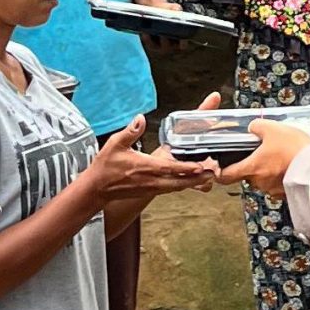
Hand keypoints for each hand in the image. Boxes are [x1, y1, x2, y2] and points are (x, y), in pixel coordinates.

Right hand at [85, 116, 218, 207]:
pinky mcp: (151, 191)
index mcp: (145, 168)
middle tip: (213, 173)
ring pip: (178, 186)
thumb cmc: (105, 168)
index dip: (187, 168)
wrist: (97, 189)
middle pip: (180, 181)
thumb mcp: (114, 144)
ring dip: (193, 183)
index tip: (201, 166)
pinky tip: (190, 181)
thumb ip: (130, 131)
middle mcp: (152, 180)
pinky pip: (171, 188)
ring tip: (208, 177)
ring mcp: (152, 187)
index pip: (170, 168)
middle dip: (198, 178)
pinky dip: (183, 185)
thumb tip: (140, 118)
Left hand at [218, 118, 309, 199]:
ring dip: (269, 170)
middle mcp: (260, 182)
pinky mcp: (288, 192)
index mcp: (251, 168)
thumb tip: (253, 127)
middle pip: (247, 175)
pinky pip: (280, 183)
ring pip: (264, 179)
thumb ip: (258, 127)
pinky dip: (282, 175)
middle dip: (253, 164)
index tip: (220, 166)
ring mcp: (274, 190)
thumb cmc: (295, 151)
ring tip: (281, 156)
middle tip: (262, 152)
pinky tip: (291, 164)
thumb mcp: (273, 129)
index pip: (225, 176)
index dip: (220, 171)